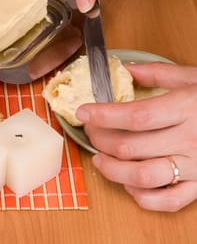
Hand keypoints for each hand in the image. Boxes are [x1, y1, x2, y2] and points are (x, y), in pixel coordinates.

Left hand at [77, 62, 196, 211]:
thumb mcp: (196, 78)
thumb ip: (159, 74)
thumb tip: (126, 68)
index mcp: (186, 109)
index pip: (136, 116)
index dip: (104, 116)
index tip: (84, 112)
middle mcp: (190, 140)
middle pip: (131, 147)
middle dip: (101, 140)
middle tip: (91, 132)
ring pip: (144, 177)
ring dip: (113, 171)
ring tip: (100, 160)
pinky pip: (170, 201)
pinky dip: (143, 197)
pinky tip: (130, 185)